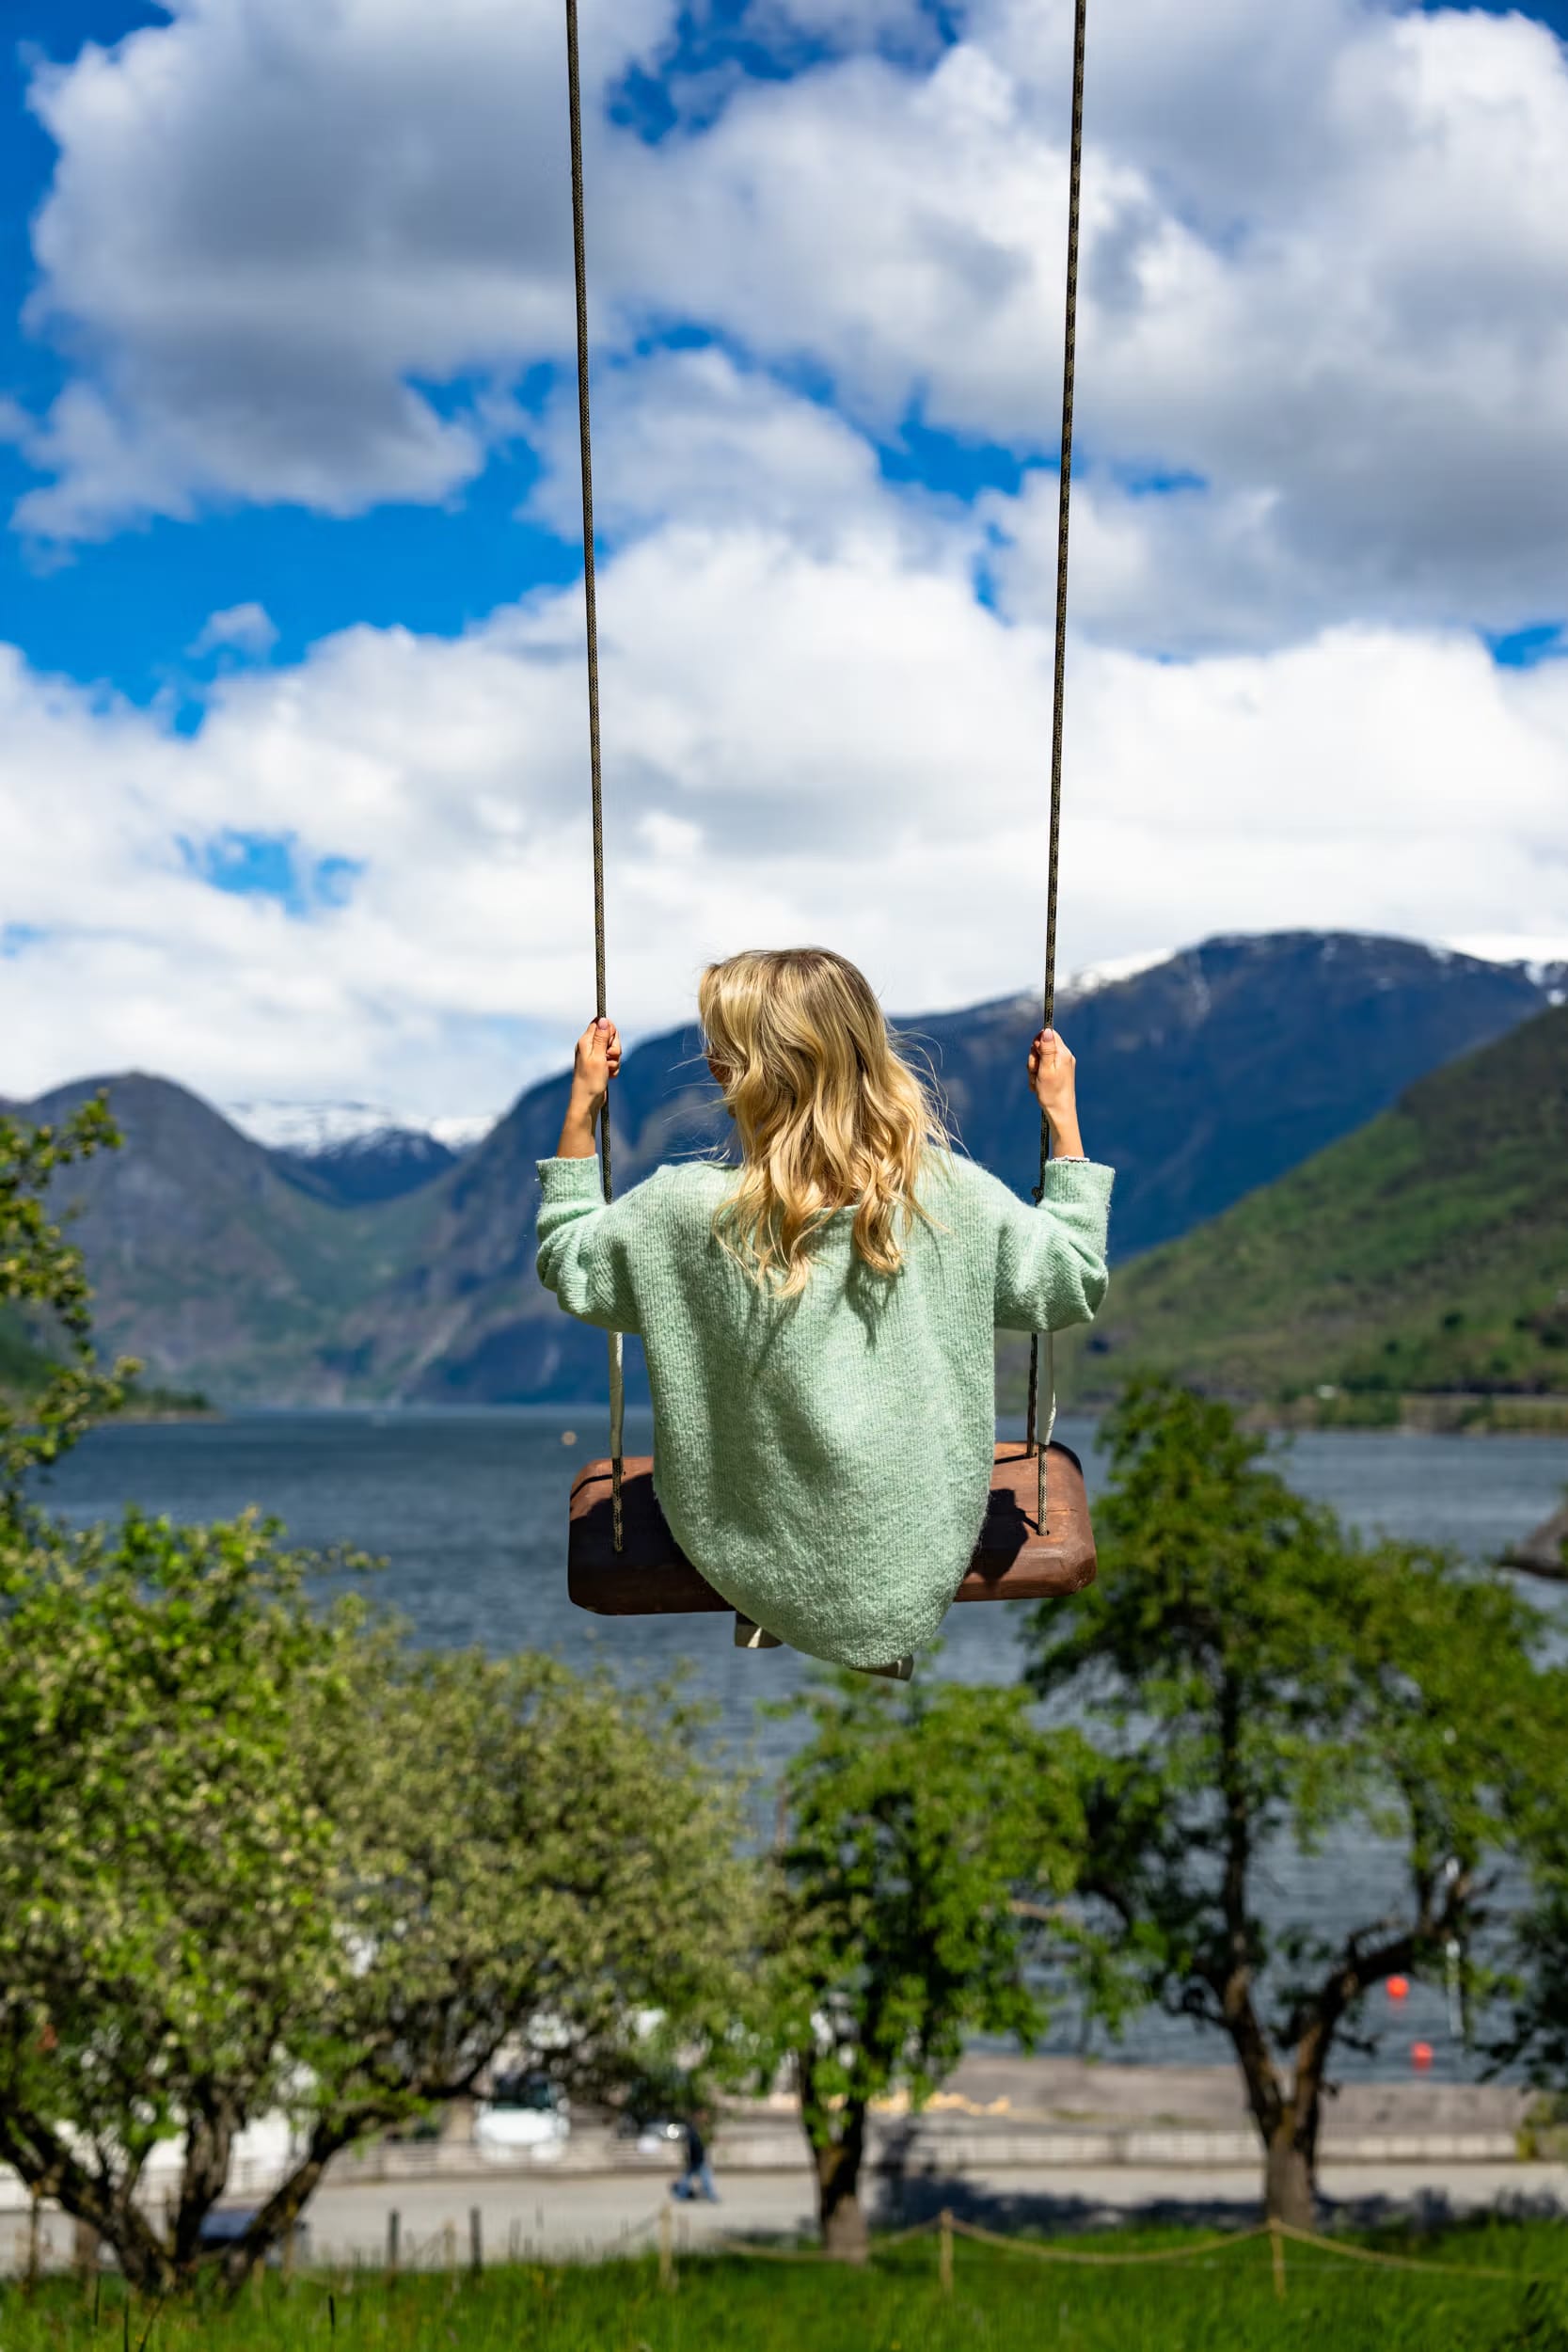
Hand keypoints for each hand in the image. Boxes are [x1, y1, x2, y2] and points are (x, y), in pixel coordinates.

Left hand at [571, 1017, 621, 1109]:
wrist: (587, 1102)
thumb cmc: (590, 1081)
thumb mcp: (598, 1057)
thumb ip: (601, 1037)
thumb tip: (603, 1019)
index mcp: (585, 1041)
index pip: (600, 1023)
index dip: (610, 1031)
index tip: (609, 1044)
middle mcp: (589, 1047)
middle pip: (610, 1036)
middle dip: (615, 1048)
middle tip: (608, 1059)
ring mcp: (595, 1057)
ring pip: (614, 1050)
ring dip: (615, 1060)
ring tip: (607, 1069)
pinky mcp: (600, 1066)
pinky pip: (613, 1061)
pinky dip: (614, 1068)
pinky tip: (608, 1076)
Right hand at [1027, 1028, 1083, 1156]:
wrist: (1060, 1112)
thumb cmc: (1051, 1092)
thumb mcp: (1045, 1069)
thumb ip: (1046, 1049)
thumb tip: (1047, 1029)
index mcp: (1063, 1053)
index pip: (1049, 1034)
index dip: (1038, 1042)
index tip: (1036, 1055)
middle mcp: (1065, 1056)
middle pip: (1043, 1045)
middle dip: (1034, 1058)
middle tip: (1035, 1072)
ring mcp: (1063, 1064)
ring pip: (1041, 1058)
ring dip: (1034, 1069)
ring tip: (1037, 1081)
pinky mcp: (1059, 1072)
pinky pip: (1044, 1067)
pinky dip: (1038, 1075)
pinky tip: (1038, 1085)